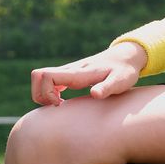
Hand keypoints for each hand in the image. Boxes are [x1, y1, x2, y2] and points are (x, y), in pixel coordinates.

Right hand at [30, 42, 145, 105]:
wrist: (126, 57)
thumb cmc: (124, 71)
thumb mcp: (120, 81)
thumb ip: (107, 88)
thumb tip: (95, 94)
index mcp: (79, 73)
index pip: (46, 75)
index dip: (45, 92)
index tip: (59, 104)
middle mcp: (70, 70)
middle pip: (38, 75)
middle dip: (39, 94)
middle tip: (55, 106)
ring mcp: (69, 71)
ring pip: (41, 77)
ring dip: (42, 93)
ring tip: (59, 105)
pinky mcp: (70, 74)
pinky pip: (48, 80)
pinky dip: (48, 92)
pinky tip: (61, 102)